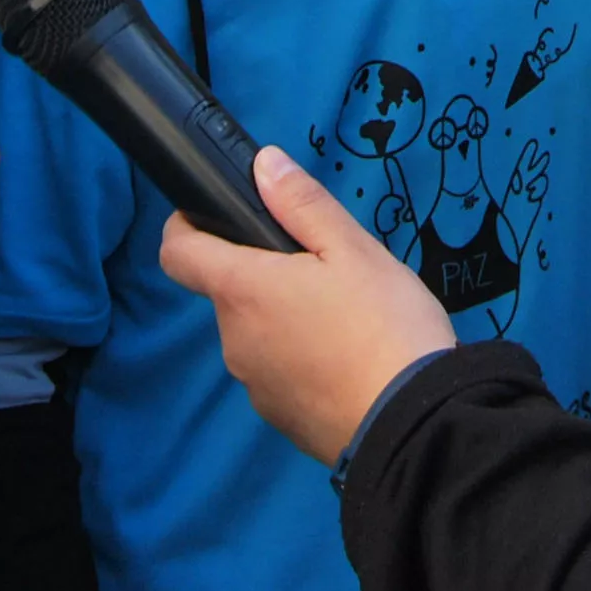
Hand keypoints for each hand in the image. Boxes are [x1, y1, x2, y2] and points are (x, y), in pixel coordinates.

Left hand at [161, 145, 455, 464]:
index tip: (214, 215)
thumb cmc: (384, 325)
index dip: (187, 226)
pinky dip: (301, 361)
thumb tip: (263, 164)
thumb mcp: (354, 249)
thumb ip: (302, 203)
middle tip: (326, 272)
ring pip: (257, 334)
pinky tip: (347, 362)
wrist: (412, 426)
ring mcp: (254, 385)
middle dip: (265, 276)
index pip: (178, 252)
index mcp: (242, 291)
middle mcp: (233, 339)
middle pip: (230, 293)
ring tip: (347, 319)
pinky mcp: (279, 418)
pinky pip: (278, 374)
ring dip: (284, 320)